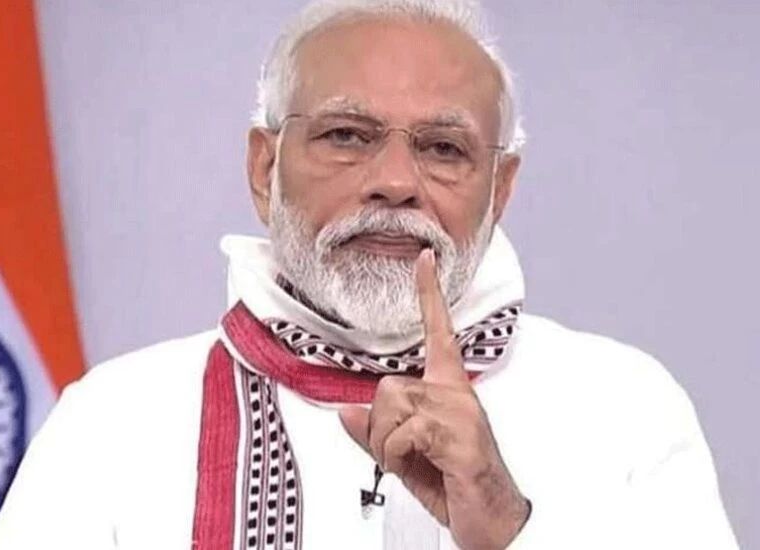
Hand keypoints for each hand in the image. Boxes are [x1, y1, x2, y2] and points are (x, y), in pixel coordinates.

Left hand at [339, 249, 529, 549]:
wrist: (494, 521)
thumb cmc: (454, 484)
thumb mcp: (405, 457)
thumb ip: (375, 434)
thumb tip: (345, 412)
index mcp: (448, 391)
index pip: (438, 333)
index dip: (429, 294)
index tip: (425, 258)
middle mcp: (456, 394)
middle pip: (388, 385)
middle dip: (379, 427)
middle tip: (401, 454)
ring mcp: (461, 413)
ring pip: (391, 405)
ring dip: (387, 445)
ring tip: (415, 463)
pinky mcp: (461, 436)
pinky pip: (404, 432)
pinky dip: (397, 456)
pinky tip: (426, 468)